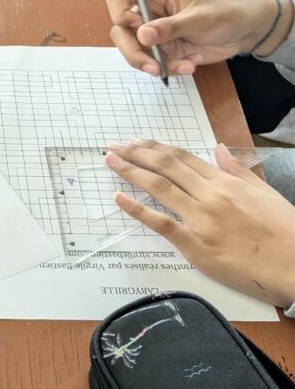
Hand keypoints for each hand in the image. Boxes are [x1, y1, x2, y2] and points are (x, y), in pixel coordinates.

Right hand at [104, 0, 290, 76]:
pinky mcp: (164, 52)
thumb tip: (142, 36)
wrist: (245, 31)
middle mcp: (149, 14)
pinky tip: (191, 64)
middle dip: (133, 52)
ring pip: (135, 52)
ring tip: (183, 66)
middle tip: (152, 66)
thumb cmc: (225, 12)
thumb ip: (170, 27)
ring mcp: (155, 35)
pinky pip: (155, 65)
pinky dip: (171, 69)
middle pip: (120, 31)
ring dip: (154, 65)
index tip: (131, 25)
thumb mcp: (199, 18)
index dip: (116, 9)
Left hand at [104, 140, 294, 307]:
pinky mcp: (197, 246)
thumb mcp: (265, 193)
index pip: (184, 158)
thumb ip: (238, 170)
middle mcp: (211, 196)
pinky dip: (137, 209)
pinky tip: (119, 198)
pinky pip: (161, 223)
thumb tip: (218, 148)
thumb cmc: (286, 232)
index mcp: (227, 183)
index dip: (157, 148)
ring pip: (159, 188)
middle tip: (115, 147)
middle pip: (166, 167)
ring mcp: (202, 220)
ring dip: (131, 172)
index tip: (137, 142)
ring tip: (111, 161)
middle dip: (137, 154)